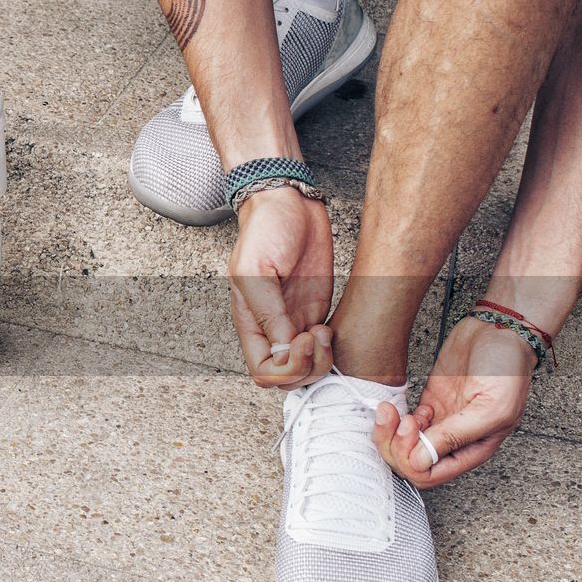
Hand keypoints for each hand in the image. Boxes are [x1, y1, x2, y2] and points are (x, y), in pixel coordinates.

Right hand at [229, 187, 334, 389]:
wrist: (289, 204)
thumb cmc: (266, 230)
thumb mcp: (256, 270)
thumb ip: (269, 313)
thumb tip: (284, 349)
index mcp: (250, 323)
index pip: (262, 372)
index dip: (285, 369)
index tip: (301, 340)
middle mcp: (271, 329)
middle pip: (287, 378)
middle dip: (307, 368)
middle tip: (317, 336)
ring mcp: (294, 323)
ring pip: (308, 369)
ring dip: (321, 361)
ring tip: (325, 332)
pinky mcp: (315, 313)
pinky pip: (322, 350)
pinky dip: (331, 351)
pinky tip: (332, 331)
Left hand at [373, 316, 535, 488]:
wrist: (499, 330)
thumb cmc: (507, 367)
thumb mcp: (491, 407)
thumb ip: (457, 436)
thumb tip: (422, 462)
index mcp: (474, 449)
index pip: (432, 475)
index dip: (413, 460)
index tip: (413, 428)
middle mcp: (455, 440)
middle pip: (411, 462)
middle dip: (395, 446)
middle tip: (397, 420)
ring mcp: (440, 421)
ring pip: (402, 444)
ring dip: (388, 432)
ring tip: (387, 412)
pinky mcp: (429, 403)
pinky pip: (401, 423)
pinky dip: (390, 419)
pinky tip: (391, 406)